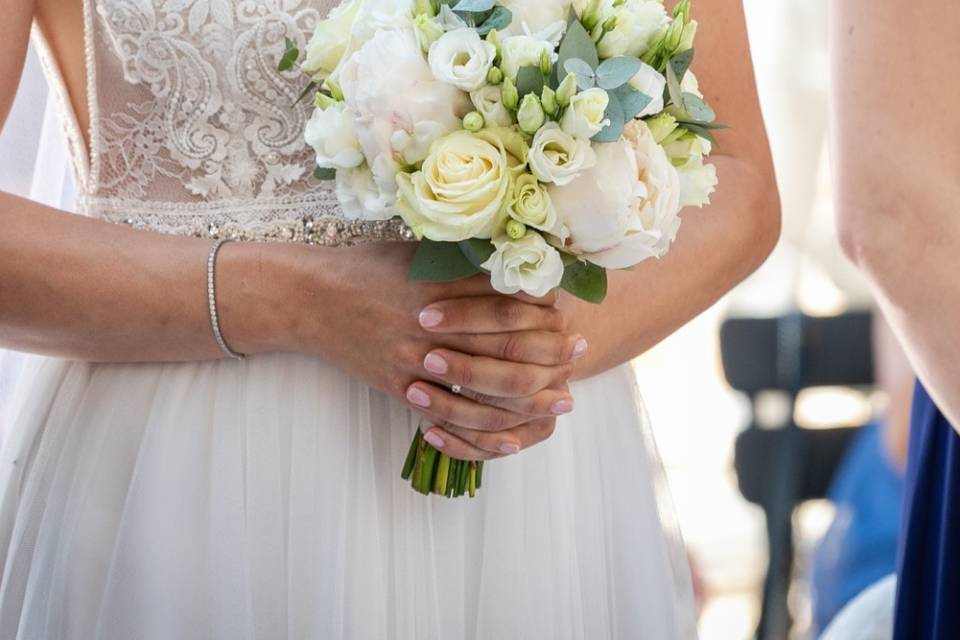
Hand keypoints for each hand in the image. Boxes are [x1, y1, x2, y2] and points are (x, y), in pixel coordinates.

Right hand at [265, 242, 584, 450]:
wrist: (308, 299)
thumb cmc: (365, 268)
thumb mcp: (416, 253)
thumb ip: (463, 264)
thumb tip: (515, 269)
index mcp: (438, 287)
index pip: (506, 304)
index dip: (544, 313)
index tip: (569, 316)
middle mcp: (430, 327)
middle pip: (504, 349)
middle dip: (548, 356)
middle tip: (578, 357)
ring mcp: (413, 360)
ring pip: (482, 389)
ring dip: (527, 398)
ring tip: (560, 399)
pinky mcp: (398, 386)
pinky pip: (447, 415)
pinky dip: (481, 429)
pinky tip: (510, 433)